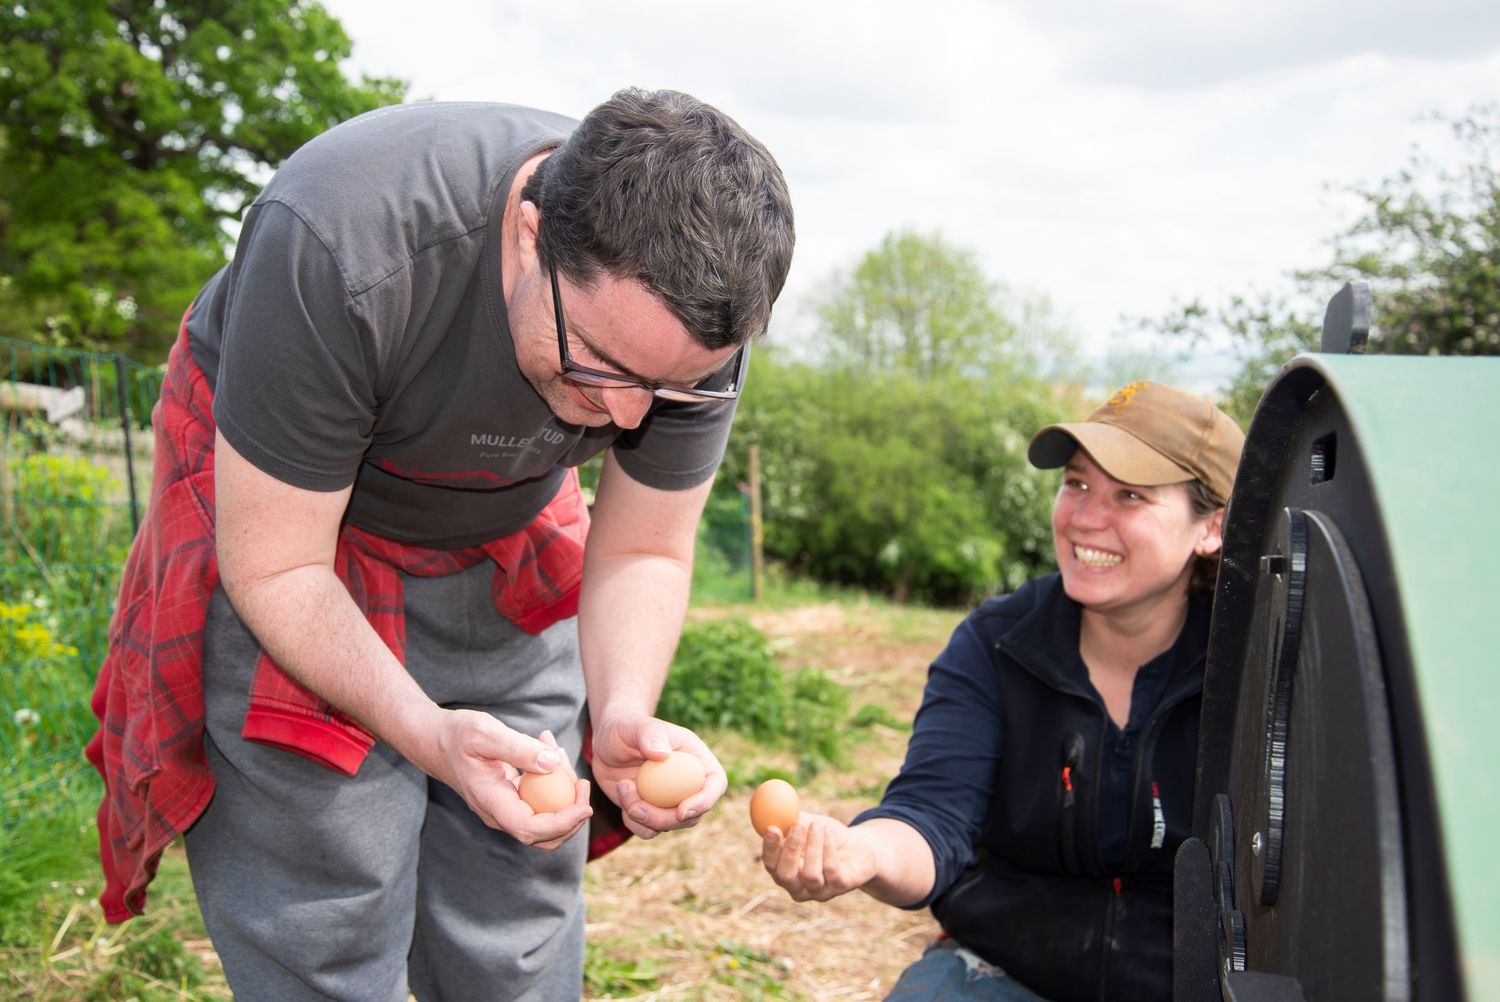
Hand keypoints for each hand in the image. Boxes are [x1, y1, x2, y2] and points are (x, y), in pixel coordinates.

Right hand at [429, 710, 591, 850]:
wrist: (435, 739)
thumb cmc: (456, 734)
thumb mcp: (485, 733)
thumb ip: (518, 748)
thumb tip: (552, 764)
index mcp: (491, 804)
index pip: (531, 830)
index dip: (563, 823)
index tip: (585, 805)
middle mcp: (499, 814)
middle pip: (545, 835)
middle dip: (572, 814)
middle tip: (581, 780)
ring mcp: (506, 809)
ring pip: (546, 817)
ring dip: (563, 791)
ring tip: (556, 749)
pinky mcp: (512, 798)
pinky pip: (540, 799)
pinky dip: (553, 778)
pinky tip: (549, 747)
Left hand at [589, 712, 726, 838]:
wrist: (608, 740)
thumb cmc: (627, 726)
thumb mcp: (637, 725)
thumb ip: (650, 736)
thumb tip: (663, 755)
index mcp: (696, 759)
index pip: (715, 783)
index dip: (705, 801)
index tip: (682, 811)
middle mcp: (688, 783)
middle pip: (693, 814)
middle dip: (665, 819)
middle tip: (636, 807)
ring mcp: (670, 800)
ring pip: (669, 825)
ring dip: (643, 818)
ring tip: (623, 786)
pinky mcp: (650, 811)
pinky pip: (648, 830)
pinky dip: (632, 821)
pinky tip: (621, 792)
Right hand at [762, 813, 878, 901]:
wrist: (857, 846)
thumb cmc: (825, 835)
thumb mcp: (806, 824)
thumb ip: (789, 818)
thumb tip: (774, 809)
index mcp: (784, 871)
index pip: (771, 865)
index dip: (769, 848)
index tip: (772, 828)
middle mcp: (798, 887)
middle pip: (786, 876)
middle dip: (790, 850)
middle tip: (796, 826)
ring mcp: (819, 891)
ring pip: (810, 874)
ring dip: (814, 845)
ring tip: (819, 825)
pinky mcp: (840, 887)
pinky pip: (831, 870)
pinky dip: (829, 847)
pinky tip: (829, 832)